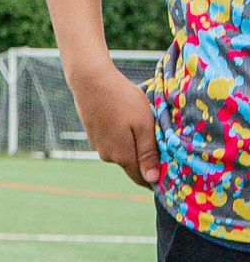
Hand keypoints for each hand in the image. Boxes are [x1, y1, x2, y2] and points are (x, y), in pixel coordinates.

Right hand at [74, 58, 159, 187]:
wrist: (90, 81)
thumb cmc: (123, 100)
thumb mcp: (143, 125)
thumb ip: (148, 153)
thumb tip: (153, 180)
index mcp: (123, 156)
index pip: (142, 179)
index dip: (156, 178)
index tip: (170, 171)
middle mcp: (108, 156)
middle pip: (132, 166)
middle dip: (146, 160)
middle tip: (160, 140)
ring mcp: (98, 146)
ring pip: (122, 153)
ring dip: (133, 146)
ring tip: (141, 126)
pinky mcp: (93, 135)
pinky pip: (112, 142)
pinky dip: (121, 136)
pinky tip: (125, 120)